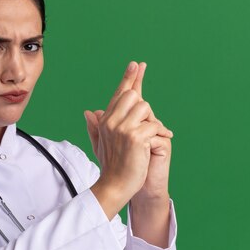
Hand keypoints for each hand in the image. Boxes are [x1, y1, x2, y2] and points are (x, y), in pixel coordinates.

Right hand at [84, 61, 172, 201]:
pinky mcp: (135, 137)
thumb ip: (95, 126)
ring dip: (152, 123)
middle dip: (144, 110)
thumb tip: (89, 112)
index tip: (137, 64)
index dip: (128, 78)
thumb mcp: (100, 144)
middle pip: (134, 96)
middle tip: (146, 126)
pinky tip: (161, 141)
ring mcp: (122, 128)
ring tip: (149, 138)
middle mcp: (111, 121)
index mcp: (105, 120)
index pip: (119, 94)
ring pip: (145, 108)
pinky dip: (161, 133)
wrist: (114, 186)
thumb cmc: (111, 167)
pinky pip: (154, 126)